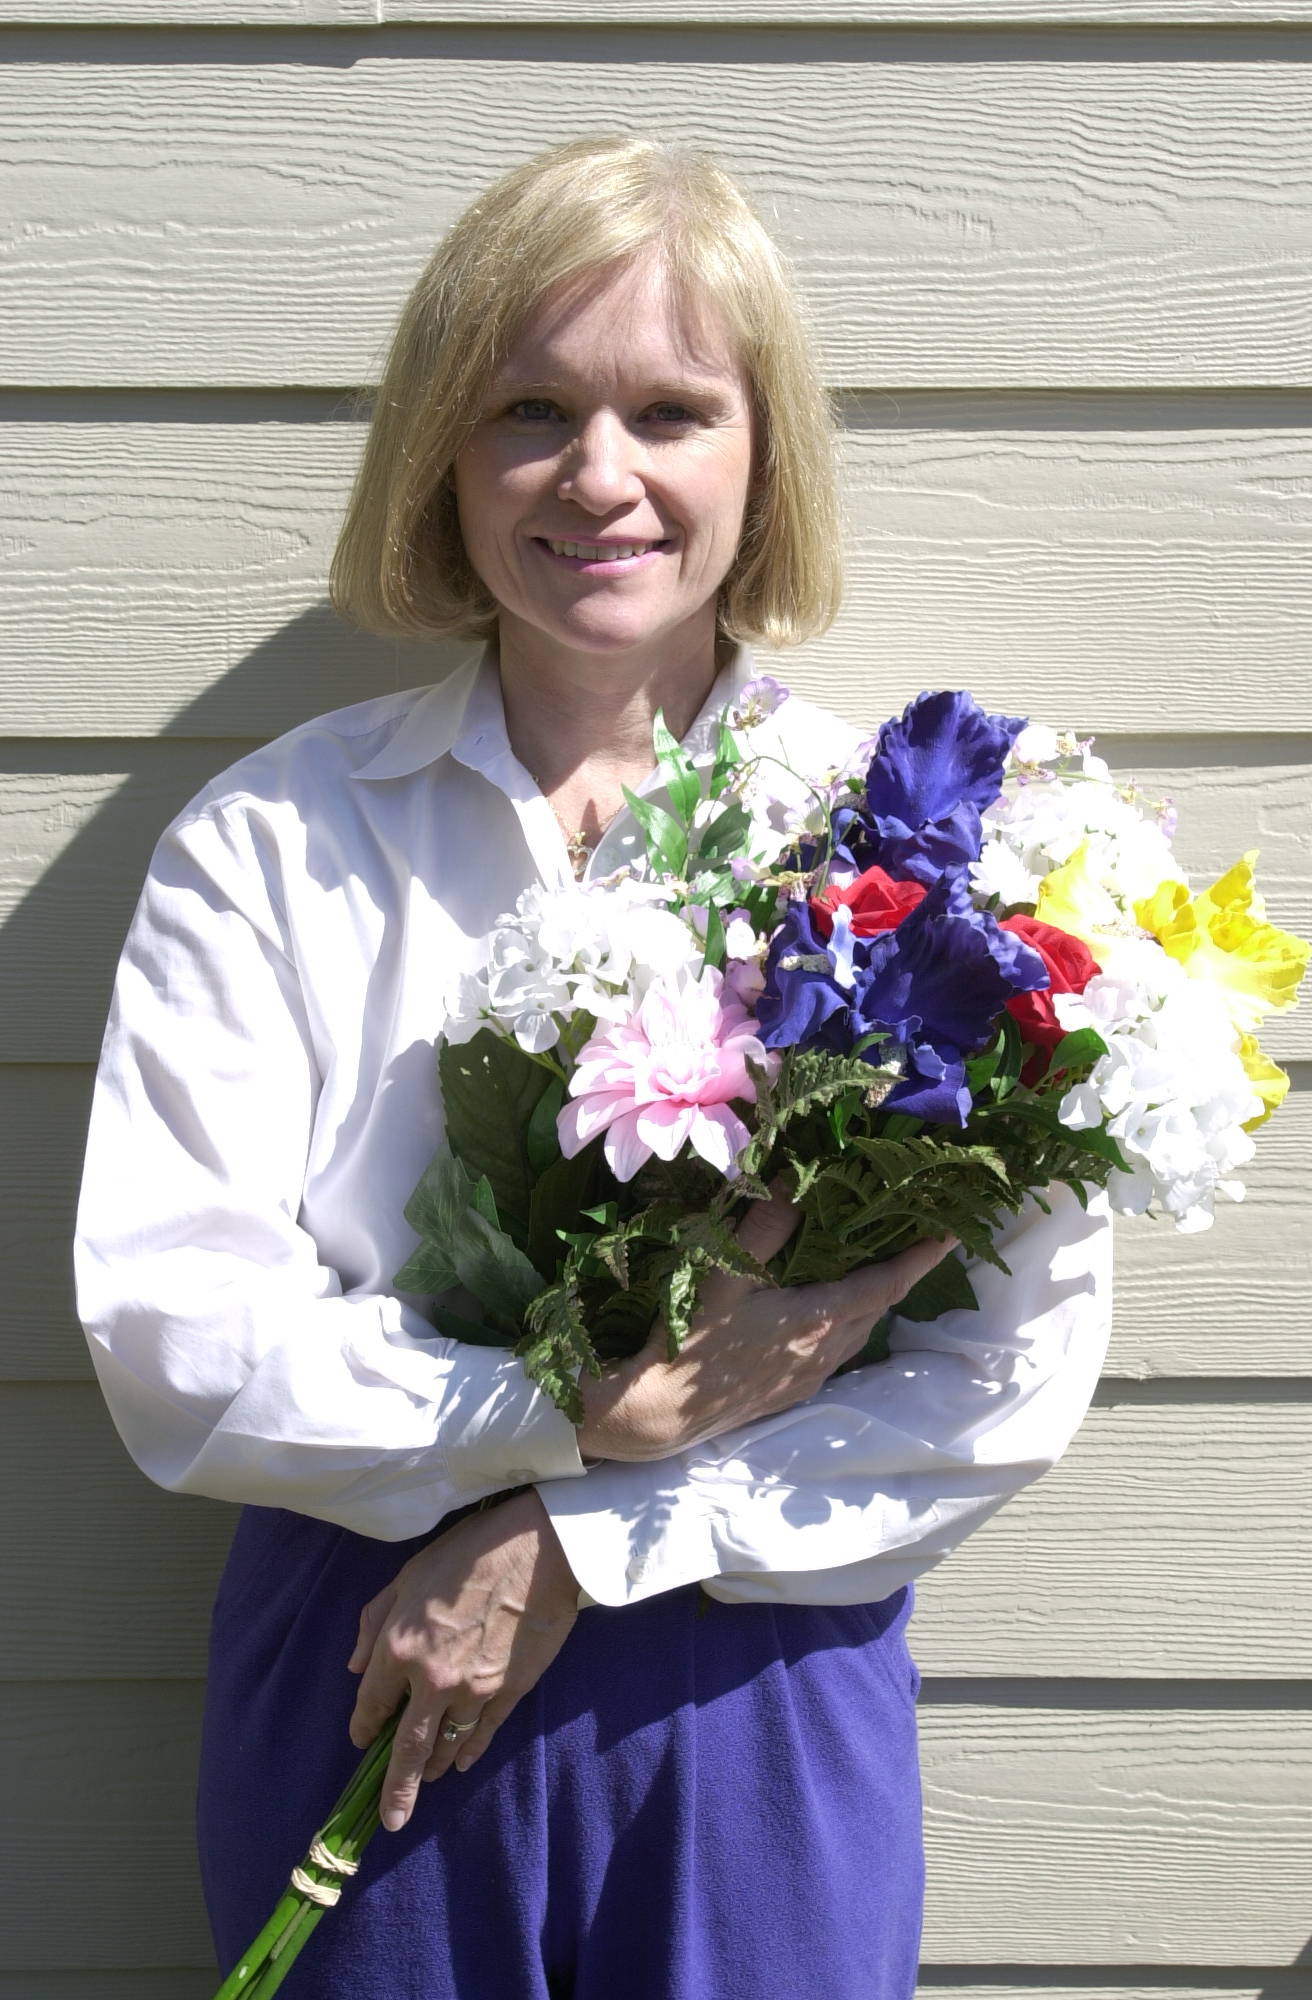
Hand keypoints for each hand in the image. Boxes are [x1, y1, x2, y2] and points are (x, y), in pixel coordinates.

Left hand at [347, 1489, 578, 1831]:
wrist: (535, 1549)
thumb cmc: (467, 1553)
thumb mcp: (407, 1576)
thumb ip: (374, 1622)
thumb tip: (356, 1666)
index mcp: (398, 1647)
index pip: (371, 1703)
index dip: (364, 1726)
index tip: (362, 1740)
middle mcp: (430, 1680)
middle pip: (406, 1749)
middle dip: (395, 1788)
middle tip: (390, 1820)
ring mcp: (472, 1691)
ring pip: (445, 1745)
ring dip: (432, 1768)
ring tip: (426, 1782)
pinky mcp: (507, 1691)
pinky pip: (482, 1734)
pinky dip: (469, 1752)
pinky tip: (460, 1762)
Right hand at [577, 1184, 956, 1461]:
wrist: (661, 1414)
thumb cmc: (691, 1340)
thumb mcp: (724, 1273)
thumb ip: (765, 1225)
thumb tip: (795, 1178)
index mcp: (818, 1320)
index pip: (888, 1283)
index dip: (923, 1257)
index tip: (952, 1232)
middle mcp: (825, 1352)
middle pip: (880, 1307)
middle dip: (901, 1273)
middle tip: (909, 1237)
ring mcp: (811, 1377)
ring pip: (860, 1332)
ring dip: (873, 1300)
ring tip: (871, 1266)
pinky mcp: (793, 1393)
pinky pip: (837, 1352)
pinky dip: (847, 1324)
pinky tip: (824, 1311)